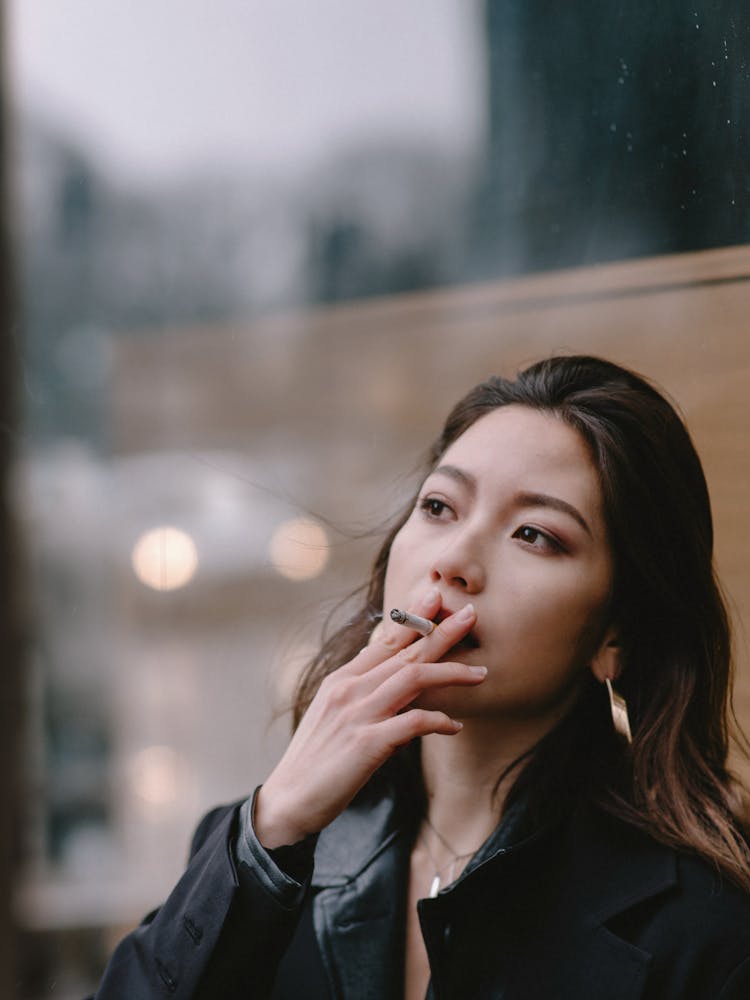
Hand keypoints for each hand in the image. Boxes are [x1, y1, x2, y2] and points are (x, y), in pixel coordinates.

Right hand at [254, 589, 485, 847]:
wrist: (288, 802)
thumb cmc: (315, 761)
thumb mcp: (333, 715)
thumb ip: (360, 693)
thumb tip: (389, 676)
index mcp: (341, 679)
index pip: (384, 641)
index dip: (413, 618)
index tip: (435, 597)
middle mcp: (349, 690)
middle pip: (404, 652)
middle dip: (441, 632)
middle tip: (471, 614)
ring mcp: (357, 715)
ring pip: (412, 679)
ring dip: (450, 672)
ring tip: (480, 673)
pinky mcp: (366, 744)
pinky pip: (412, 723)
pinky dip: (438, 721)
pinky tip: (455, 726)